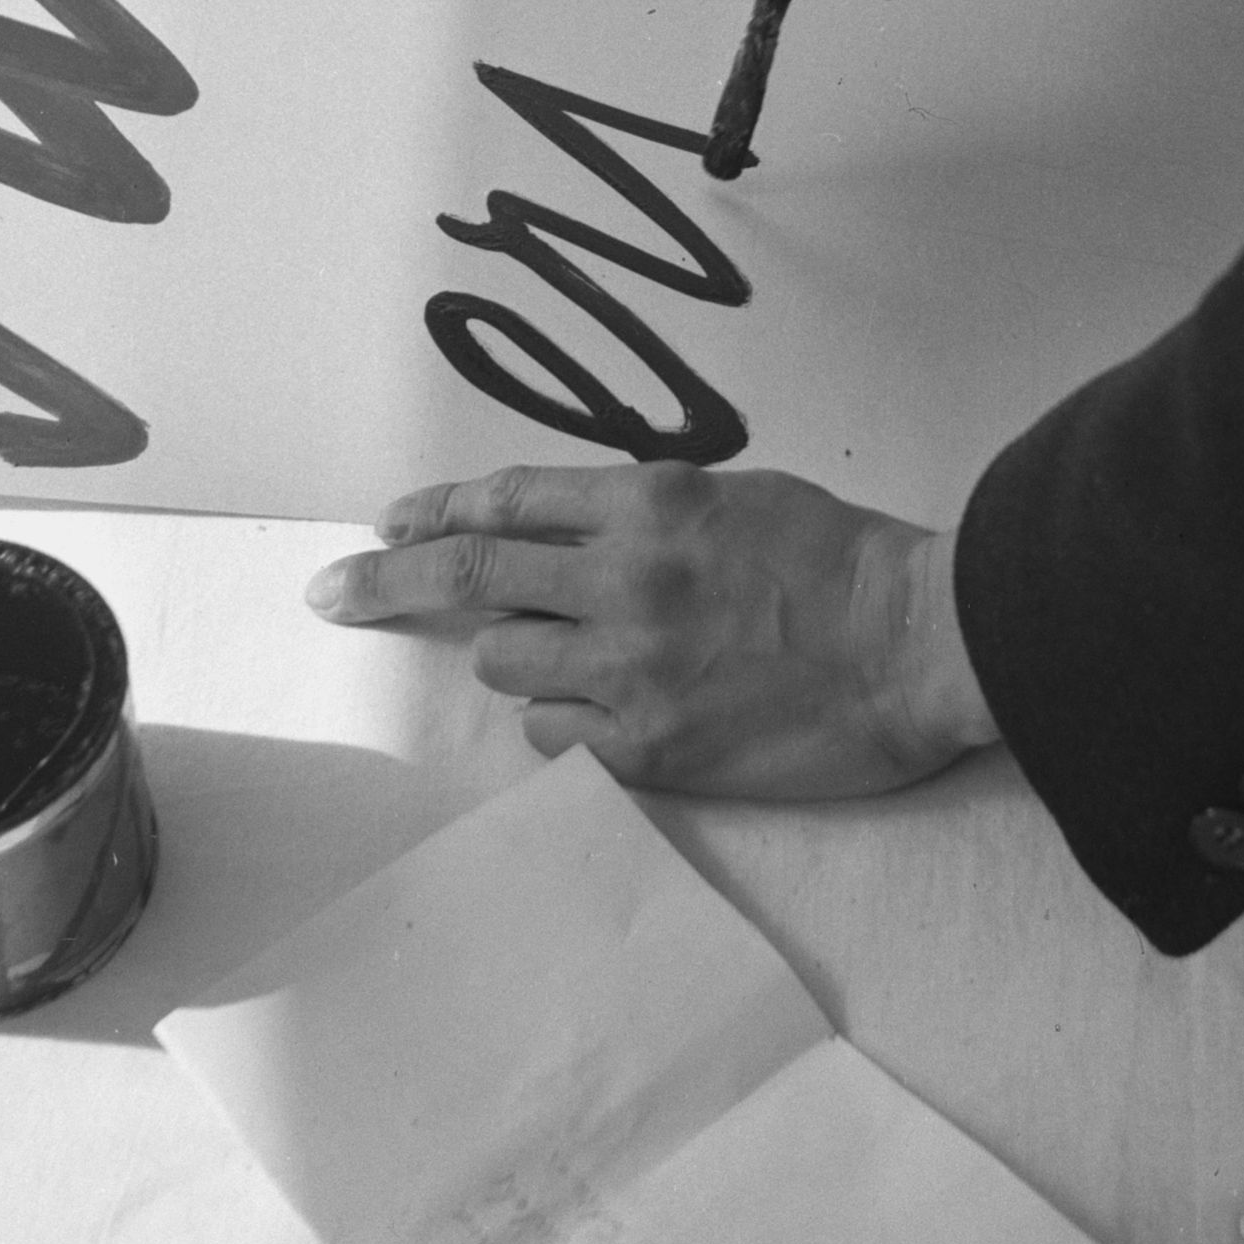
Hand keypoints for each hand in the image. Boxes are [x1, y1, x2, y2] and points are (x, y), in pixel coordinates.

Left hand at [305, 463, 1000, 800]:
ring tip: (567, 657)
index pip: (507, 499)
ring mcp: (629, 665)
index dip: (435, 511)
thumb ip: (650, 510)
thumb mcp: (739, 497)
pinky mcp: (647, 746)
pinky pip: (554, 734)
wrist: (914, 643)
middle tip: (329, 593)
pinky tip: (598, 713)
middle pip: (470, 574)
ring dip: (514, 655)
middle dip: (385, 582)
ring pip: (507, 659)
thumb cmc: (843, 561)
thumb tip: (576, 529)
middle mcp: (622, 573)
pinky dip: (560, 718)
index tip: (388, 523)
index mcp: (648, 500)